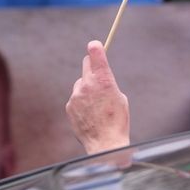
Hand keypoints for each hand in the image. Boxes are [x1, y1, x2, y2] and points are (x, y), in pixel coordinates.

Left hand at [66, 40, 129, 154]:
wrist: (105, 144)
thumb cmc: (118, 121)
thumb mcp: (120, 98)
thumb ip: (108, 83)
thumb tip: (100, 79)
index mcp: (103, 80)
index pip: (95, 53)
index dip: (95, 47)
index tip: (95, 45)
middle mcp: (87, 84)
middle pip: (86, 64)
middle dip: (91, 66)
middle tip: (97, 74)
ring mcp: (76, 95)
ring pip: (81, 83)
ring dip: (87, 89)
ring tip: (96, 106)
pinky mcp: (69, 106)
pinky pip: (76, 98)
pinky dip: (81, 102)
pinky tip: (90, 114)